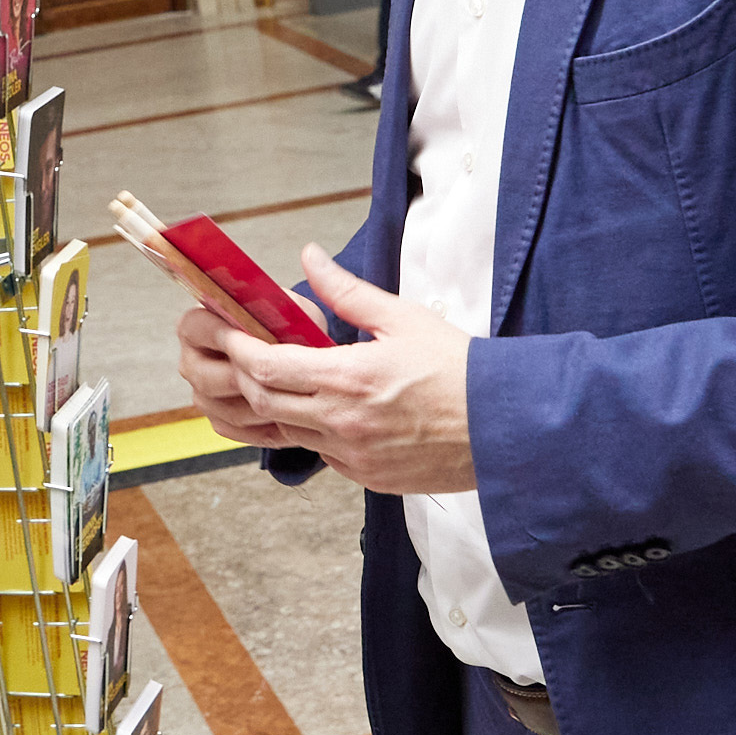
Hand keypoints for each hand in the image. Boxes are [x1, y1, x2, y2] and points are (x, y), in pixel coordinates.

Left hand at [176, 246, 476, 494]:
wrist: (505, 426)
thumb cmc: (459, 370)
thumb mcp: (402, 318)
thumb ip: (346, 291)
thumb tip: (311, 258)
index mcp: (348, 378)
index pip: (268, 367)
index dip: (240, 350)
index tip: (230, 334)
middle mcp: (343, 422)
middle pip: (265, 403)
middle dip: (247, 378)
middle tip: (245, 356)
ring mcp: (353, 455)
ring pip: (289, 433)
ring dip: (277, 408)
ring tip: (283, 382)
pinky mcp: (367, 476)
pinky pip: (322, 454)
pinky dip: (312, 433)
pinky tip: (324, 412)